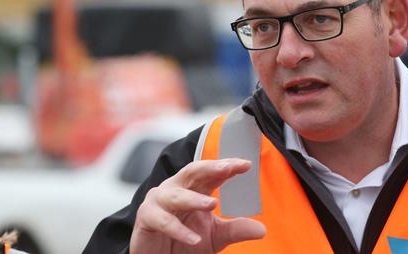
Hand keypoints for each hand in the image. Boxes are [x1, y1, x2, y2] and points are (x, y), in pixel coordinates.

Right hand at [130, 158, 265, 253]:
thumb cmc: (185, 241)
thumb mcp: (216, 236)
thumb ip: (236, 230)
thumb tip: (261, 229)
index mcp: (195, 188)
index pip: (213, 172)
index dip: (228, 166)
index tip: (247, 164)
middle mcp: (176, 188)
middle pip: (192, 171)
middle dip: (210, 168)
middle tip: (228, 168)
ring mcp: (159, 201)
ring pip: (176, 195)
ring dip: (194, 199)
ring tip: (212, 204)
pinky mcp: (146, 218)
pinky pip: (163, 220)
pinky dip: (178, 230)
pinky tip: (194, 239)